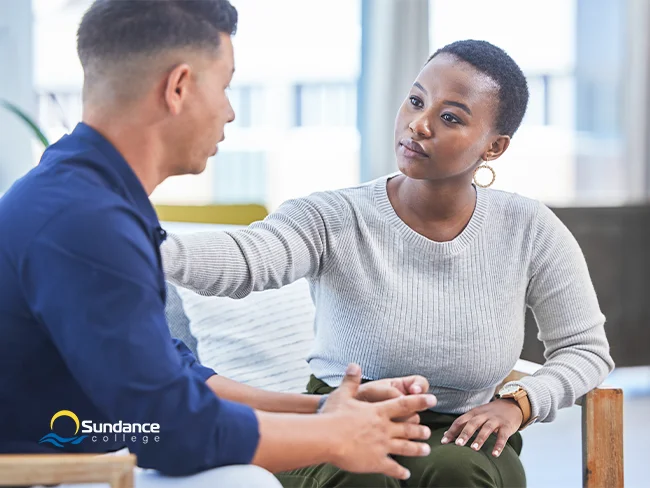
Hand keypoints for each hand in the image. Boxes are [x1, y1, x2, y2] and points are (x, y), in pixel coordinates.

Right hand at [322, 363, 436, 479]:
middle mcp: (384, 428)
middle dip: (420, 430)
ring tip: (426, 450)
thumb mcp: (342, 394)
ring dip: (417, 449)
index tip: (433, 399)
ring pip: (406, 448)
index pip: (405, 404)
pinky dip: (400, 471)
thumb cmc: (333, 415)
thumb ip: (351, 380)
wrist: (326, 438)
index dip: (420, 401)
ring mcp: (382, 446)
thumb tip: (354, 364)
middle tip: (428, 431)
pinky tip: (406, 474)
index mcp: (378, 411)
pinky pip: (392, 467)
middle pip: (408, 428)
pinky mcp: (376, 461)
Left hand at [441, 399, 522, 456]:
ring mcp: (495, 420)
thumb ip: (462, 424)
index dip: (452, 431)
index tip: (443, 442)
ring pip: (486, 429)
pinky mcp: (506, 426)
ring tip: (473, 449)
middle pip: (472, 423)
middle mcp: (483, 415)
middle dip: (464, 433)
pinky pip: (502, 436)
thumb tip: (445, 435)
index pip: (460, 421)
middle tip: (457, 444)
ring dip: (479, 438)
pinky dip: (499, 445)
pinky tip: (495, 454)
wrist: (512, 405)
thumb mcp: (476, 415)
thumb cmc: (490, 413)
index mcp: (473, 413)